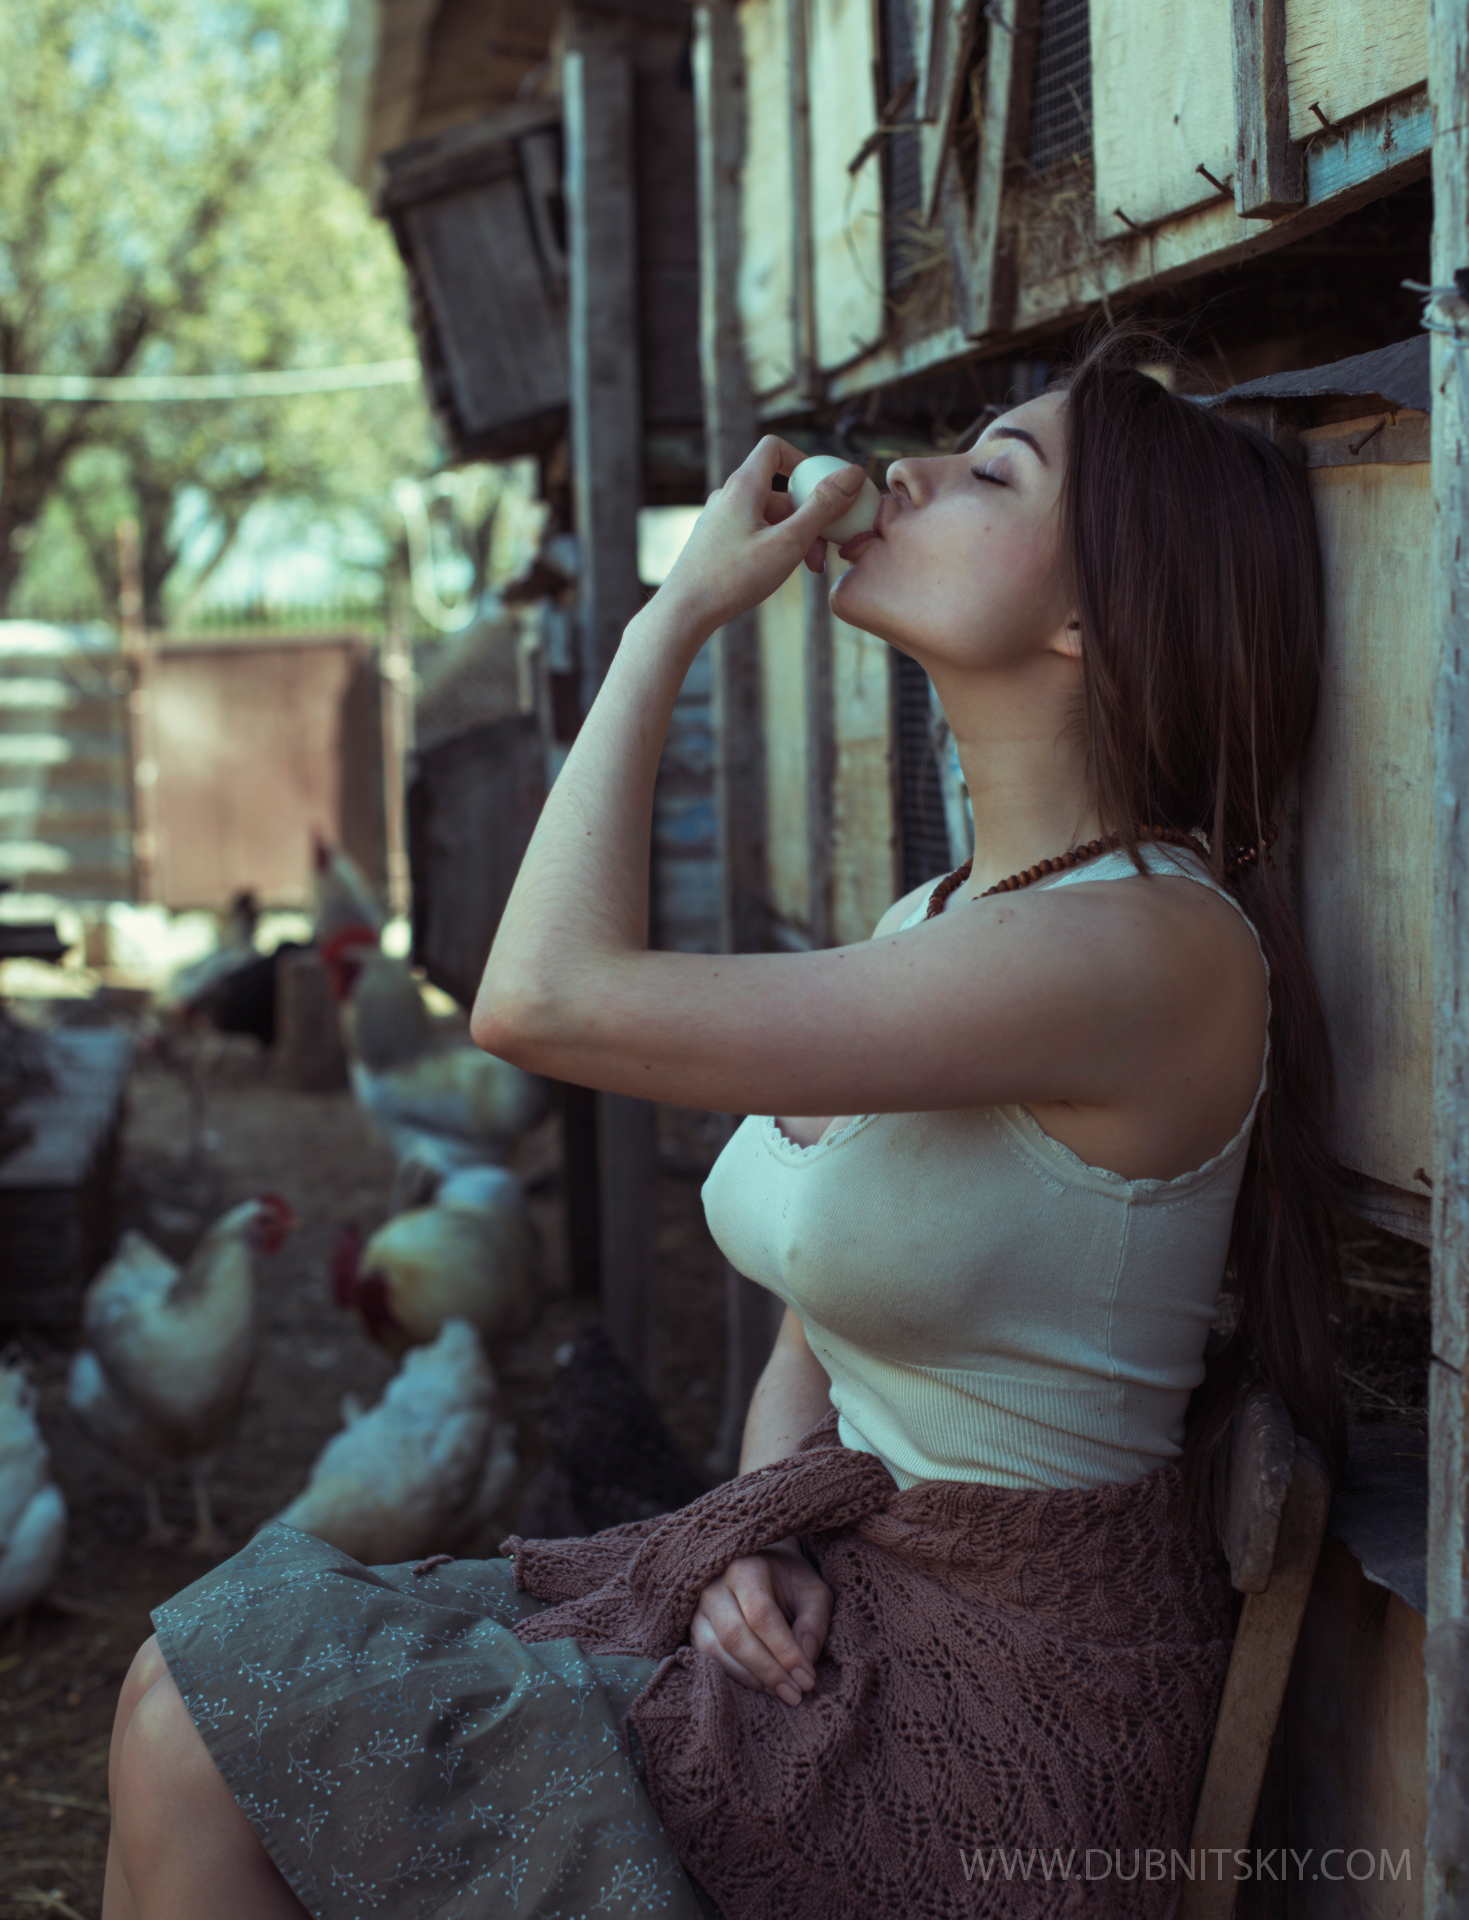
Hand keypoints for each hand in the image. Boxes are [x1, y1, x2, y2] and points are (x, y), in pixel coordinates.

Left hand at [655, 436, 867, 634]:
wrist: (684, 612)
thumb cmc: (733, 578)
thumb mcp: (789, 542)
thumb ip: (822, 507)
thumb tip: (853, 474)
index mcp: (743, 486)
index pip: (775, 448)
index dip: (803, 462)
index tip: (824, 489)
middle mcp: (727, 497)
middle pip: (778, 491)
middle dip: (808, 516)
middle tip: (826, 551)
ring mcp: (719, 521)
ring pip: (768, 517)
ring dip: (794, 536)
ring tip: (808, 569)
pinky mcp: (714, 543)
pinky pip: (753, 533)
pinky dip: (774, 546)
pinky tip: (781, 573)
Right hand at [689, 1538, 831, 1705]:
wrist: (758, 1567)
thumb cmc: (788, 1581)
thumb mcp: (812, 1592)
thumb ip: (814, 1622)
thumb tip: (805, 1658)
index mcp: (746, 1568)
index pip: (762, 1615)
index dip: (785, 1651)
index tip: (807, 1678)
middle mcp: (715, 1585)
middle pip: (736, 1636)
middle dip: (769, 1671)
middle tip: (796, 1693)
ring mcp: (698, 1606)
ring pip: (717, 1650)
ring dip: (752, 1678)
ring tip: (781, 1692)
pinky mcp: (694, 1626)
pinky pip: (707, 1658)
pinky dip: (734, 1676)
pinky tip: (760, 1685)